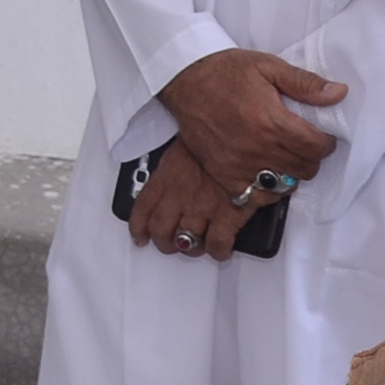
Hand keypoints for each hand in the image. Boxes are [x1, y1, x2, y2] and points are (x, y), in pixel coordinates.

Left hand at [125, 140, 255, 258]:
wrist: (246, 133)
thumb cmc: (221, 134)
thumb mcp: (188, 145)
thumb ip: (177, 165)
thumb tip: (174, 178)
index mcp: (169, 172)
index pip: (143, 206)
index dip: (138, 226)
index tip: (140, 236)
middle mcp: (181, 192)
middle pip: (161, 229)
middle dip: (164, 242)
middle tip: (170, 245)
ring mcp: (202, 205)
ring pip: (186, 241)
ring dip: (190, 249)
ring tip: (196, 246)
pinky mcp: (228, 214)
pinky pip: (217, 243)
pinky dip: (218, 251)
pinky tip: (221, 249)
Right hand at [157, 47, 345, 187]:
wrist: (185, 80)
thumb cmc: (227, 71)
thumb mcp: (269, 66)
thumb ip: (305, 83)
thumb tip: (339, 94)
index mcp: (271, 121)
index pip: (316, 147)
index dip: (326, 142)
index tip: (321, 135)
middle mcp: (256, 148)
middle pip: (305, 169)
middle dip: (311, 157)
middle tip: (303, 143)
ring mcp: (238, 166)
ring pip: (284, 185)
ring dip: (291, 172)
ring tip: (284, 155)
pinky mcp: (223, 175)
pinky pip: (256, 196)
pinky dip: (266, 188)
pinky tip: (266, 171)